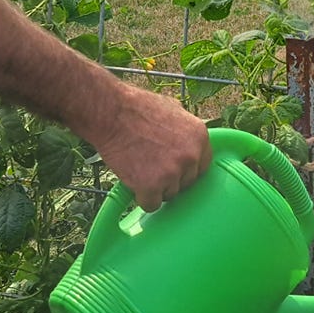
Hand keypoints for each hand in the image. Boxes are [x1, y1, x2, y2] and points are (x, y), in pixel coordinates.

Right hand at [88, 85, 211, 210]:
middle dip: (171, 178)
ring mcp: (173, 172)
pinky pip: (151, 204)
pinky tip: (133, 181)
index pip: (202, 166)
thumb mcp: (174, 109)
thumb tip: (190, 140)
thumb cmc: (137, 107)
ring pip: (169, 195)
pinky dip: (141, 197)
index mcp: (200, 137)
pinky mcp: (152, 186)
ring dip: (155, 188)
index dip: (186, 168)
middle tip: (151, 165)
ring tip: (140, 167)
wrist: (111, 113)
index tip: (173, 167)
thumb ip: (186, 129)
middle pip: (187, 183)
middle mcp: (191, 156)